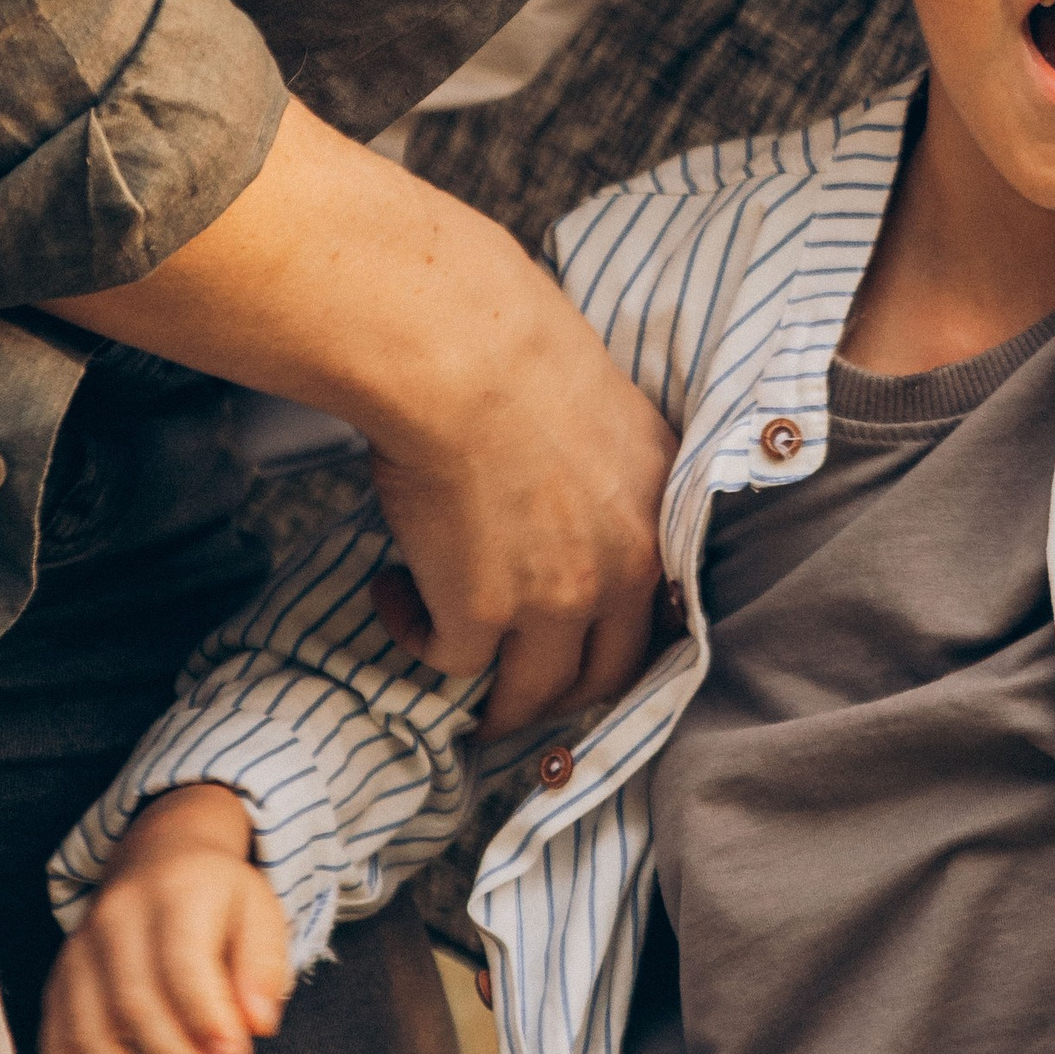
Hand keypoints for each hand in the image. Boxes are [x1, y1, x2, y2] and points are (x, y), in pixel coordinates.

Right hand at [39, 786, 289, 1053]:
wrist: (157, 859)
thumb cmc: (220, 900)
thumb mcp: (259, 911)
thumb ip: (262, 966)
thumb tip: (258, 1025)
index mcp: (174, 893)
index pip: (182, 961)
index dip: (205, 1015)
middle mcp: (116, 922)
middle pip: (134, 1003)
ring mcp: (77, 956)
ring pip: (87, 1033)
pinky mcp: (57, 989)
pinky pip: (56, 1049)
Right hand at [361, 276, 677, 731]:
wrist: (464, 357)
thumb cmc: (522, 353)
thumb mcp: (613, 416)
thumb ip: (616, 480)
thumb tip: (584, 507)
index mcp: (660, 516)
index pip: (661, 618)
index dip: (618, 644)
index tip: (584, 652)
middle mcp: (622, 570)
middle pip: (602, 675)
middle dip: (561, 694)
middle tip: (521, 692)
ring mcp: (554, 602)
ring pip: (531, 694)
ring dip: (494, 700)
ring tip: (456, 672)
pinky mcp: (480, 615)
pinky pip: (451, 662)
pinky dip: (415, 634)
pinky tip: (393, 593)